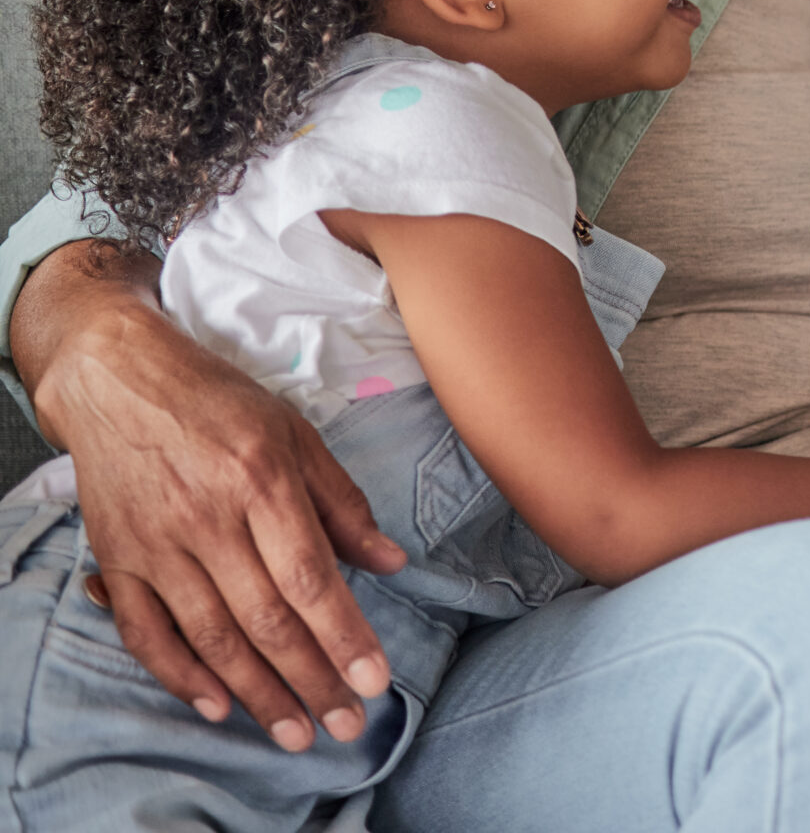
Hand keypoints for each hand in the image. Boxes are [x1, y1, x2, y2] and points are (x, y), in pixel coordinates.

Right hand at [36, 296, 407, 749]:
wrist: (118, 380)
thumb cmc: (220, 403)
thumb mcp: (296, 434)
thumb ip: (342, 502)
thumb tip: (390, 562)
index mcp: (262, 481)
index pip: (310, 577)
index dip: (343, 635)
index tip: (374, 681)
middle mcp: (208, 518)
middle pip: (266, 618)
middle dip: (311, 680)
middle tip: (345, 726)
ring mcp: (156, 544)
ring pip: (212, 636)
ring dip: (257, 692)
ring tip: (296, 730)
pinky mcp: (117, 559)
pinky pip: (146, 632)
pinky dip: (179, 673)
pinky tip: (217, 705)